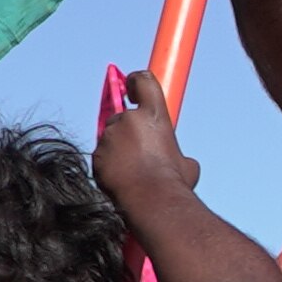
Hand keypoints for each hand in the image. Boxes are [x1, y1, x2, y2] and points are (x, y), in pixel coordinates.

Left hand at [94, 67, 199, 206]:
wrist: (151, 201)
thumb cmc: (173, 182)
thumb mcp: (185, 163)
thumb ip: (174, 152)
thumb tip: (176, 160)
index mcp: (154, 116)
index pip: (143, 81)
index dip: (137, 81)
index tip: (132, 86)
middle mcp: (128, 120)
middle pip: (124, 115)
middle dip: (130, 131)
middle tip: (142, 152)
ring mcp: (110, 137)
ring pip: (112, 138)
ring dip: (120, 149)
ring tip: (134, 172)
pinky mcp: (96, 155)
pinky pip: (103, 155)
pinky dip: (110, 165)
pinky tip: (123, 179)